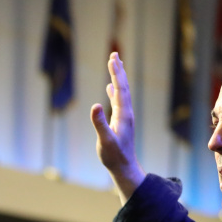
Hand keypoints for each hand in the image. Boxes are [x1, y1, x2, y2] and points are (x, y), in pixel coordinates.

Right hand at [90, 52, 145, 202]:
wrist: (124, 167)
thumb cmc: (114, 156)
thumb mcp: (105, 141)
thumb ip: (100, 123)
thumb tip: (95, 105)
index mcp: (123, 114)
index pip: (120, 89)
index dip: (116, 74)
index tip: (112, 59)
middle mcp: (126, 112)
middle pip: (123, 87)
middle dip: (118, 70)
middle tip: (114, 54)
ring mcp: (124, 116)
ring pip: (121, 92)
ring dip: (118, 78)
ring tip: (115, 64)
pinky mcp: (120, 121)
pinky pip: (117, 101)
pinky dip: (114, 91)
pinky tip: (110, 87)